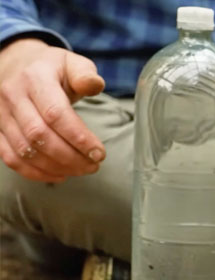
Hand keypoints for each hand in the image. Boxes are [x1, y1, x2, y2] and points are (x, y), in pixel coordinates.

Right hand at [0, 38, 105, 182]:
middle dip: (70, 157)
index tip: (99, 152)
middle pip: (39, 135)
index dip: (79, 137)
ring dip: (56, 167)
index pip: (56, 114)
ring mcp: (1, 114)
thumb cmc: (51, 68)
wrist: (17, 63)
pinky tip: (58, 175)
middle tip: (93, 165)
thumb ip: (86, 74)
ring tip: (81, 170)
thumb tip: (95, 85)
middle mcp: (13, 96)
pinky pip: (11, 157)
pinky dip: (35, 172)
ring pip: (25, 150)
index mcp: (35, 78)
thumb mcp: (72, 63)